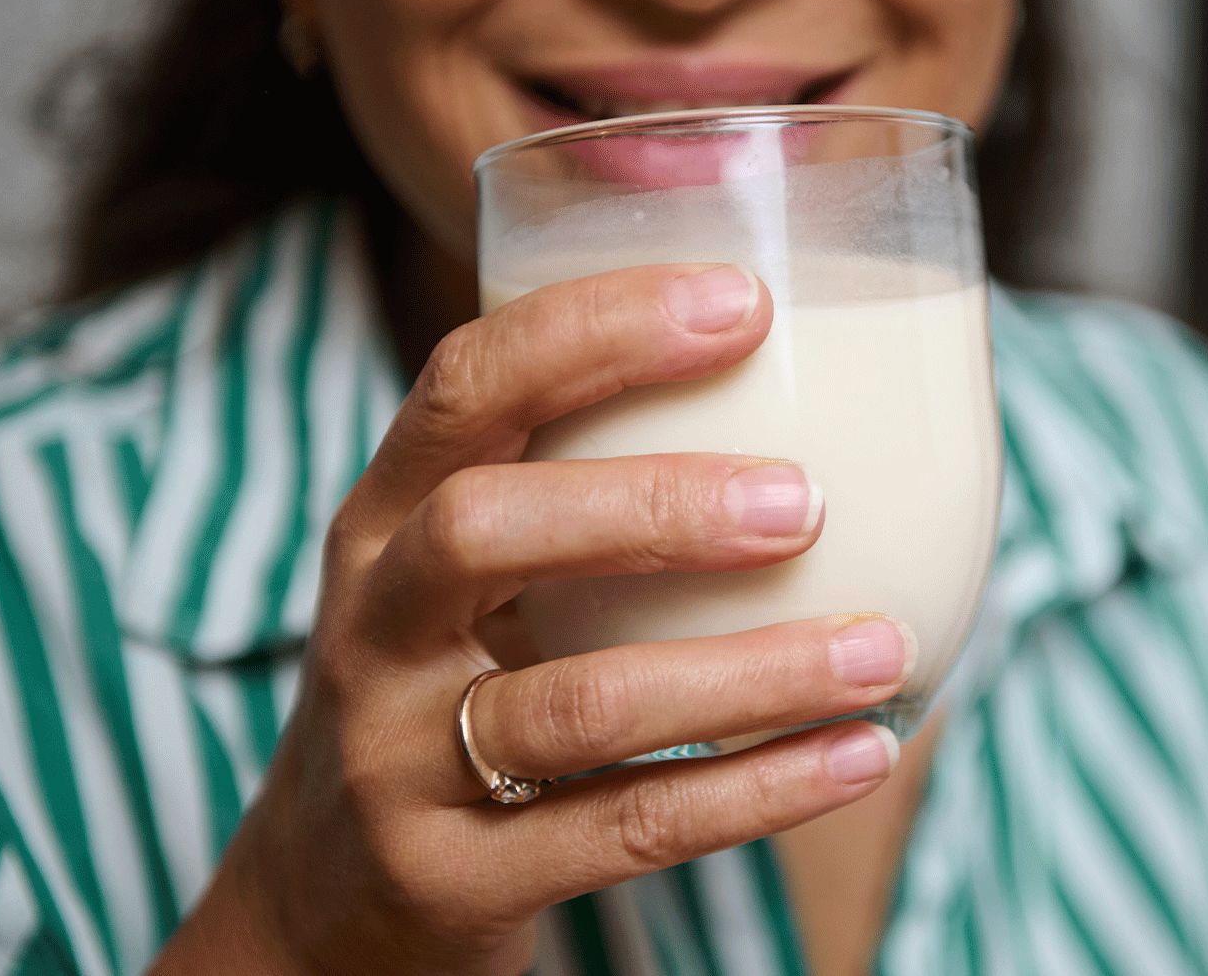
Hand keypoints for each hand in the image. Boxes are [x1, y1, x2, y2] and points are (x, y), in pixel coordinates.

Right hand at [150, 263, 911, 975]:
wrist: (325, 903)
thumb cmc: (446, 696)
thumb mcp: (465, 585)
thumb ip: (580, 503)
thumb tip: (819, 418)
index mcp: (384, 520)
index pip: (468, 386)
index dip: (597, 331)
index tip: (741, 303)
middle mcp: (373, 627)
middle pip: (486, 529)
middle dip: (654, 504)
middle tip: (806, 501)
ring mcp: (398, 762)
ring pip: (581, 703)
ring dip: (752, 673)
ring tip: (882, 648)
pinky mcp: (451, 879)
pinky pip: (626, 829)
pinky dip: (759, 791)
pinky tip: (861, 755)